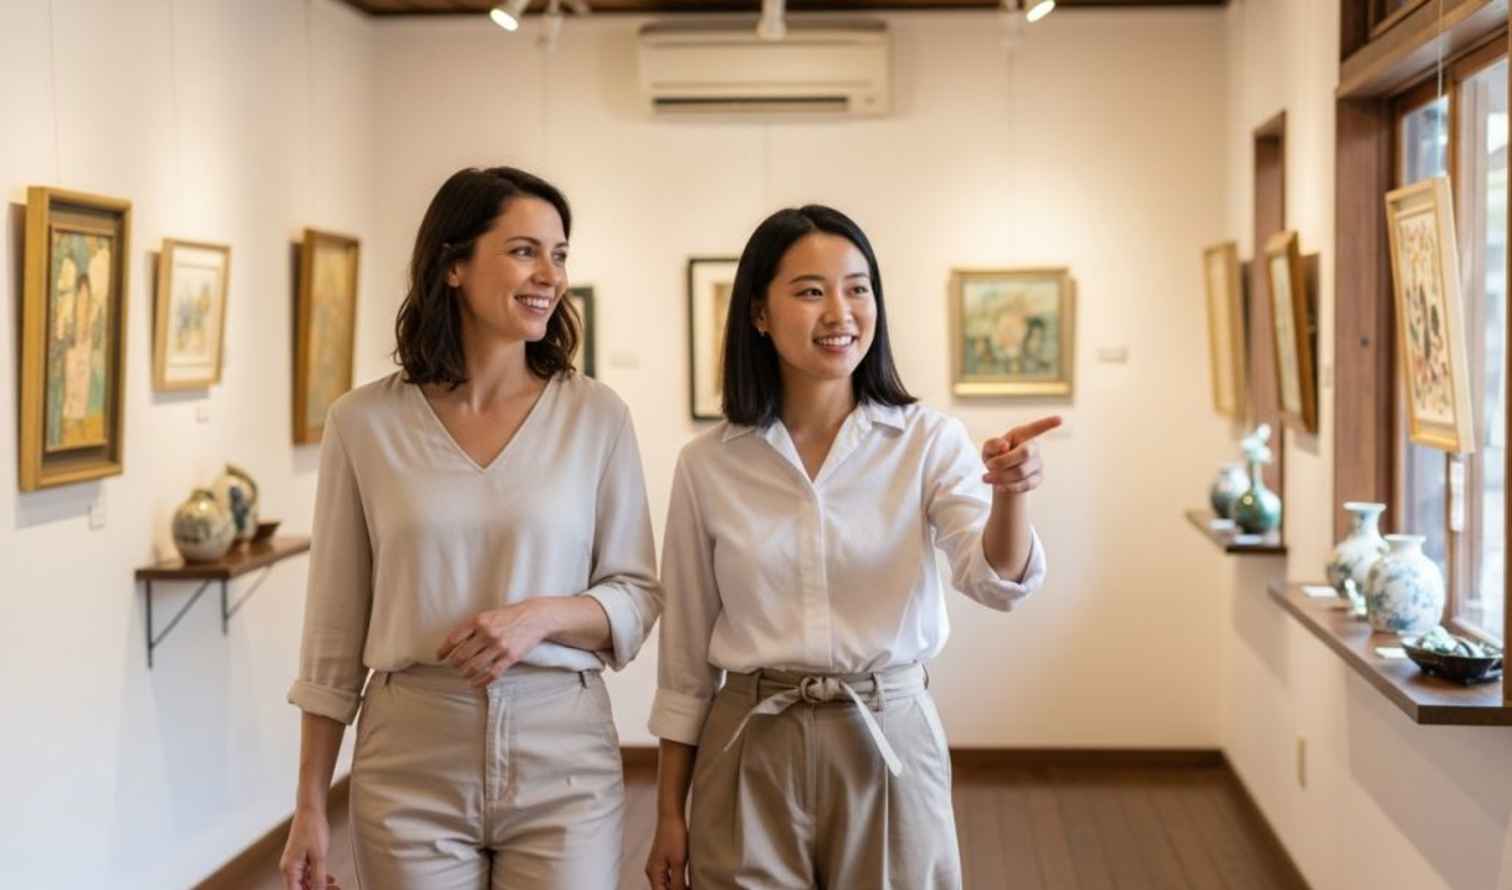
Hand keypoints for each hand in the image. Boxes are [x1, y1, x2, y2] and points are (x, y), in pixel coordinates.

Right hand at [279, 806, 340, 889]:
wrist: (311, 810)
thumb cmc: (312, 829)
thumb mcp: (319, 856)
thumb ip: (318, 877)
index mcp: (290, 870)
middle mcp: (289, 869)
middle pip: (301, 889)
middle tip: (336, 889)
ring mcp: (295, 864)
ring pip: (305, 882)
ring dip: (320, 886)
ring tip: (336, 886)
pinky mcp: (301, 858)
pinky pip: (308, 874)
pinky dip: (318, 877)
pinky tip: (331, 879)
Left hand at [437, 601, 551, 686]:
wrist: (535, 617)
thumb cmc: (508, 616)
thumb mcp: (488, 615)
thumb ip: (472, 628)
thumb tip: (452, 644)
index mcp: (478, 621)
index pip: (453, 639)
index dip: (444, 650)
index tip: (439, 658)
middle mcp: (487, 633)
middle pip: (461, 656)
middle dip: (454, 664)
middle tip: (454, 666)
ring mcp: (499, 646)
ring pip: (474, 667)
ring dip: (465, 674)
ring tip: (464, 675)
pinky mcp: (510, 656)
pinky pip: (492, 674)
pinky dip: (480, 681)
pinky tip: (475, 683)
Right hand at [645, 815, 689, 889]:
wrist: (672, 816)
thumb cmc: (674, 836)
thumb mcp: (678, 862)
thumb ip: (677, 882)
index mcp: (654, 874)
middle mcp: (653, 872)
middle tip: (693, 889)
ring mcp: (657, 866)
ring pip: (667, 885)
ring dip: (678, 888)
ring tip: (692, 887)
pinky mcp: (663, 861)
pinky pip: (669, 877)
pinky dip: (678, 882)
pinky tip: (689, 882)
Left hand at [981, 415, 1061, 495]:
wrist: (1000, 476)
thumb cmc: (995, 456)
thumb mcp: (988, 449)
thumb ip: (992, 445)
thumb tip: (1004, 446)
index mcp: (1022, 435)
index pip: (1036, 428)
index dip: (1048, 423)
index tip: (1060, 419)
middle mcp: (1033, 448)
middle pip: (1024, 453)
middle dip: (1003, 461)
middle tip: (988, 466)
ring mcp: (1038, 464)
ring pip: (1021, 472)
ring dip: (1001, 476)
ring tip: (986, 477)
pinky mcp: (1037, 479)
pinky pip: (1024, 485)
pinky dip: (1009, 487)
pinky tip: (999, 487)